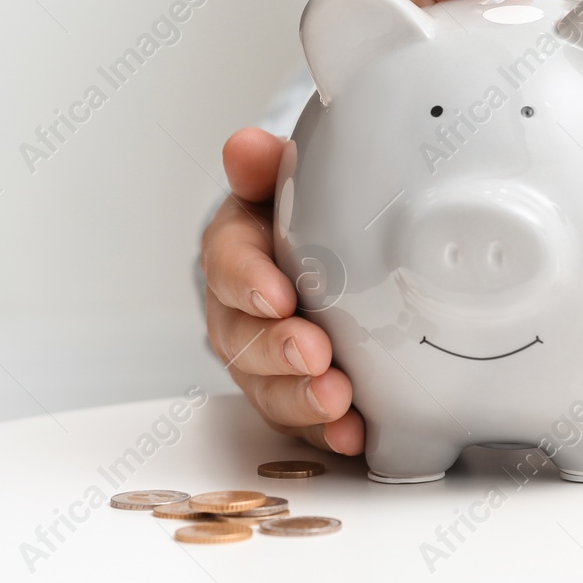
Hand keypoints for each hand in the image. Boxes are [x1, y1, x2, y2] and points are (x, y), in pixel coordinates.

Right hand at [201, 127, 363, 453]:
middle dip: (275, 351)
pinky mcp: (298, 398)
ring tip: (337, 399)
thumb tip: (245, 147)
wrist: (321, 257)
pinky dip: (328, 433)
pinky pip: (305, 424)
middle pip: (241, 339)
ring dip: (301, 398)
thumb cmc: (300, 220)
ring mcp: (266, 362)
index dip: (248, 283)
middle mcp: (240, 314)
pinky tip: (354, 435)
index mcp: (235, 253)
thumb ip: (267, 167)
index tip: (278, 295)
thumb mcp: (285, 184)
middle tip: (313, 352)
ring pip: (268, 389)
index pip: (227, 266)